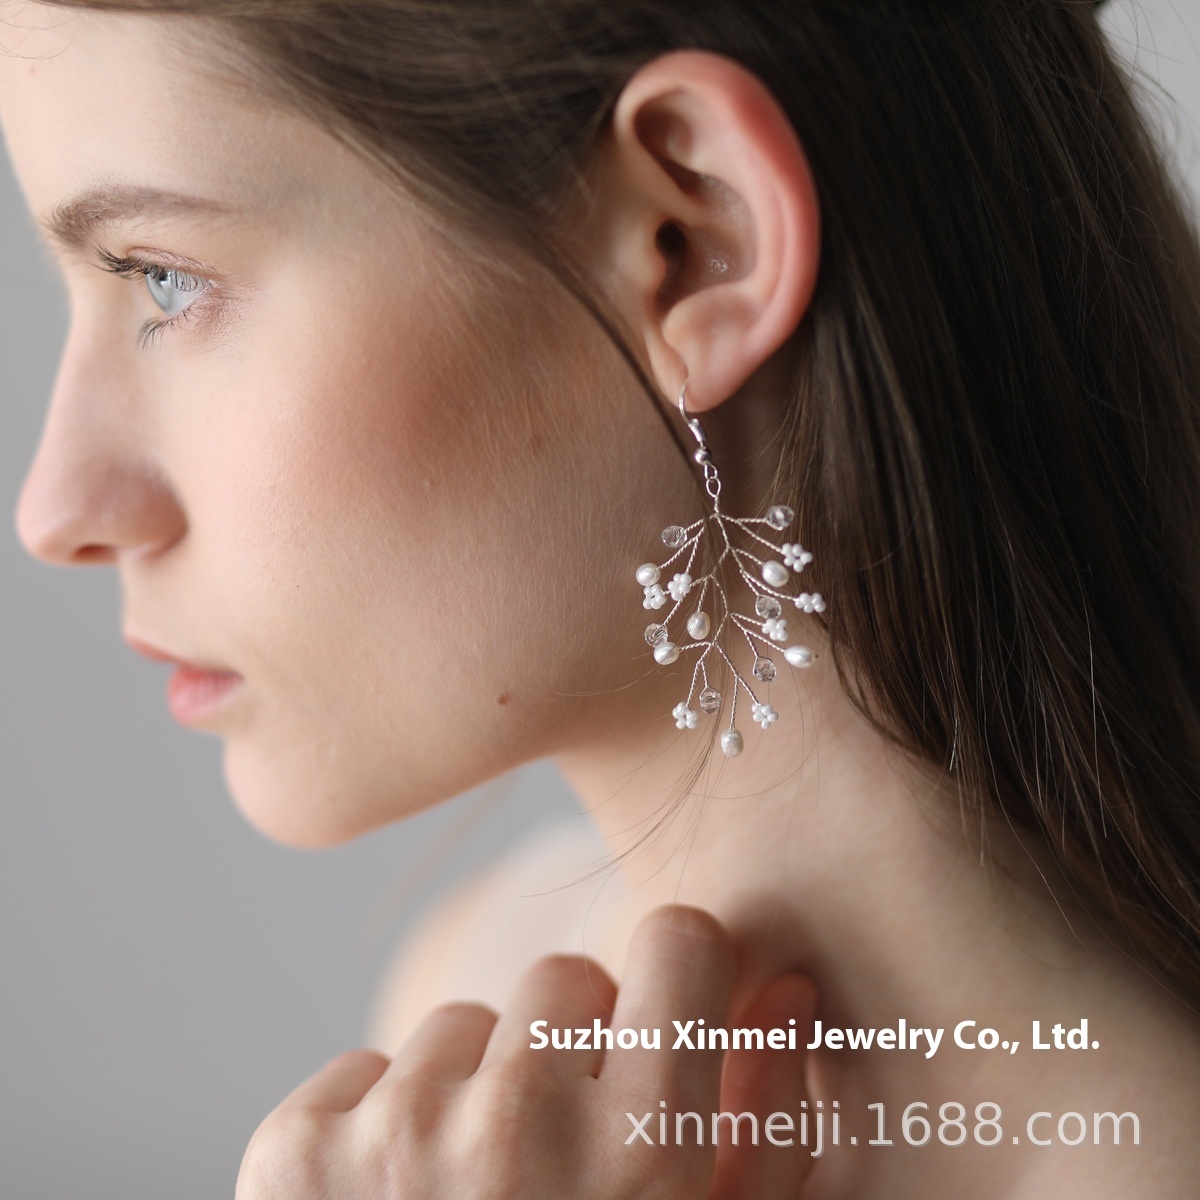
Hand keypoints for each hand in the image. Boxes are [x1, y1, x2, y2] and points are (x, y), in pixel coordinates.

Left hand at [236, 905, 815, 1199]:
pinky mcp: (296, 1151)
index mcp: (641, 1156)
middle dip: (570, 1046)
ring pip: (462, 1023)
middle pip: (563, 976)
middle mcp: (516, 1127)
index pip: (679, 939)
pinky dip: (382, 1126)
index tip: (664, 1016)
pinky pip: (367, 1068)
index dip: (679, 975)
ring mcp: (397, 1134)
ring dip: (475, 1091)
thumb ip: (769, 1126)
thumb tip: (785, 990)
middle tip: (559, 1157)